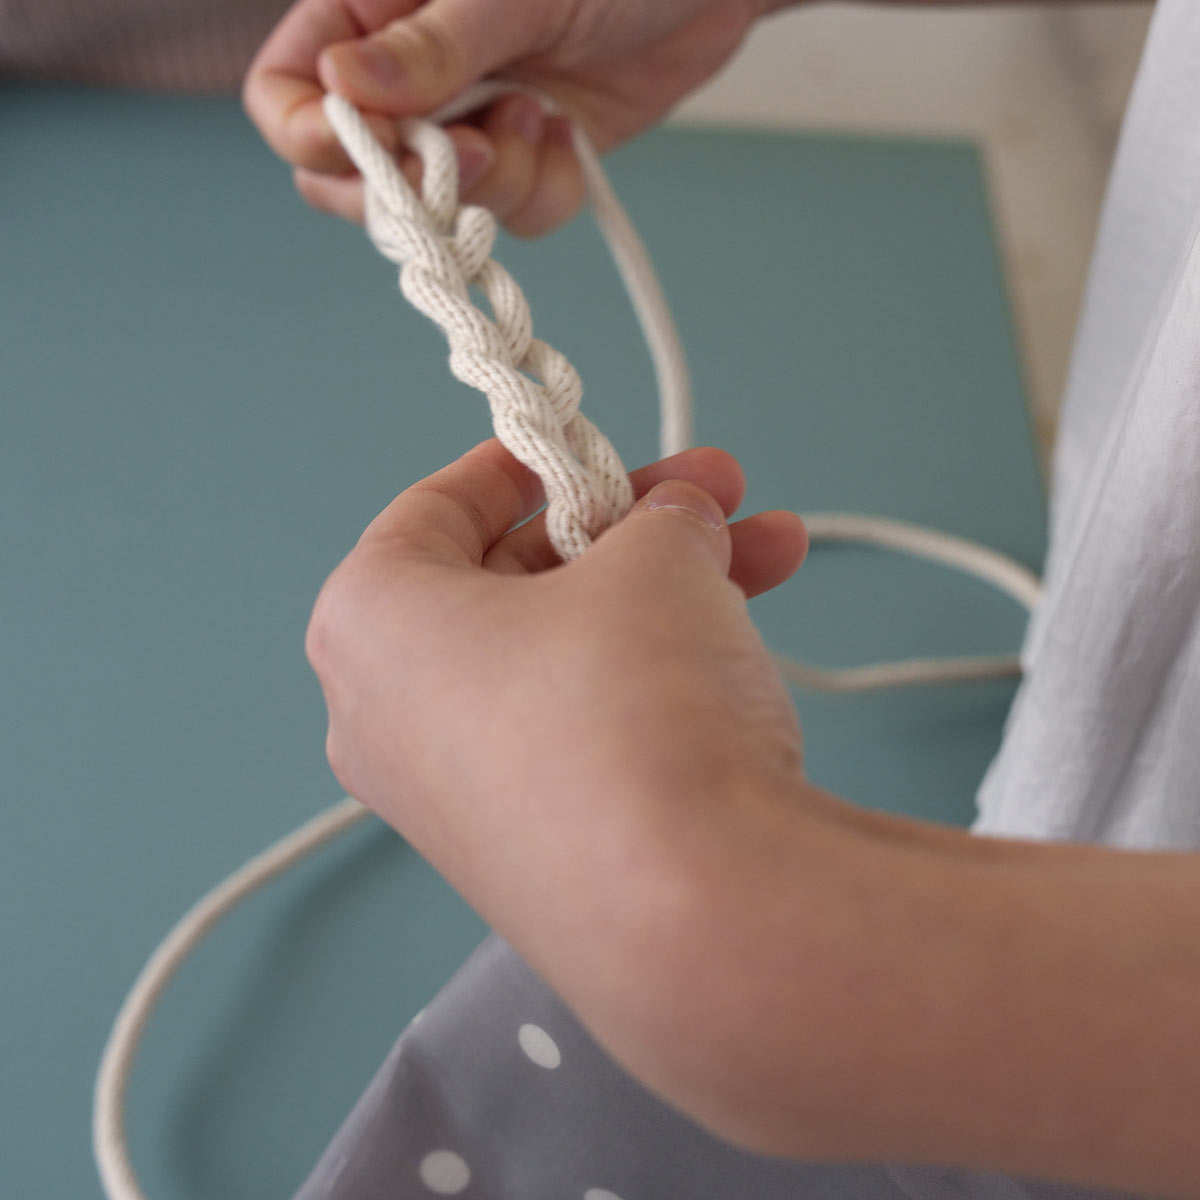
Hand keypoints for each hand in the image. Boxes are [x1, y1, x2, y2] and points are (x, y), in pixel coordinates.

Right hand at [244, 0, 772, 234]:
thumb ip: (429, 47)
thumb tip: (335, 83)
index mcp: (372, 14)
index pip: (287, 91)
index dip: (311, 136)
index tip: (378, 148)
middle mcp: (409, 79)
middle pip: (348, 176)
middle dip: (410, 187)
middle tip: (475, 154)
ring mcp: (467, 127)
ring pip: (438, 210)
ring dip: (497, 183)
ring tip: (543, 116)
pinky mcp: (524, 163)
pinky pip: (512, 218)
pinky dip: (545, 192)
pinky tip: (570, 135)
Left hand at [304, 438, 808, 1080]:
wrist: (691, 917)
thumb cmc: (630, 698)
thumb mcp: (655, 558)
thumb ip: (661, 516)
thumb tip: (680, 523)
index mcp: (369, 620)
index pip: (437, 506)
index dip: (524, 460)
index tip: (587, 445)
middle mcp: (389, 712)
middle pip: (514, 580)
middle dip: (631, 526)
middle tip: (717, 490)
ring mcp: (456, 797)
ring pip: (564, 654)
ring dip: (669, 593)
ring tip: (774, 551)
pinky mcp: (528, 853)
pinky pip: (581, 728)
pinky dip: (652, 676)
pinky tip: (745, 644)